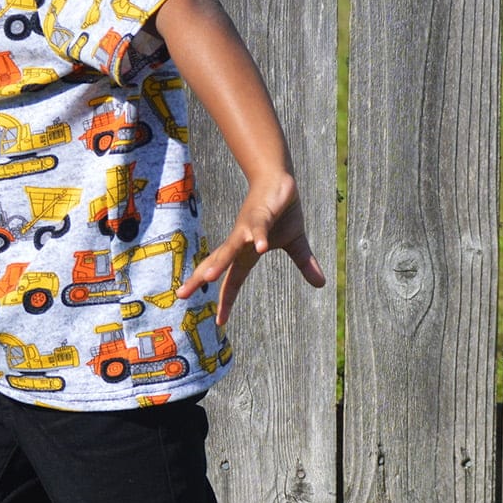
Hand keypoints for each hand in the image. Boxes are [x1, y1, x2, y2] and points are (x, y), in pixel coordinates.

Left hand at [175, 172, 326, 326]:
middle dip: (198, 279)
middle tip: (181, 295)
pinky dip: (258, 237)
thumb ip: (304, 264)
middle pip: (217, 264)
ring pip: (230, 248)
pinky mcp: (260, 214)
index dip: (226, 301)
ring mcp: (247, 228)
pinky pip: (258, 227)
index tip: (220, 322)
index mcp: (246, 253)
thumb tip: (321, 284)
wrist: (279, 180)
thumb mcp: (296, 242)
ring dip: (220, 263)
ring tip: (209, 279)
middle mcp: (241, 242)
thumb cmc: (281, 211)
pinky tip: (261, 247)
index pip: (233, 281)